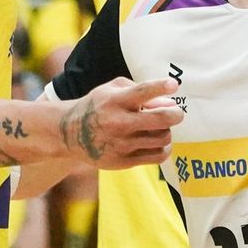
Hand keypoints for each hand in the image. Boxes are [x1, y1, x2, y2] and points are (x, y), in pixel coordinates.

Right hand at [58, 77, 183, 169]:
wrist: (70, 134)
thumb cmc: (97, 106)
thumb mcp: (111, 90)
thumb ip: (139, 90)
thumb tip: (169, 102)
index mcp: (115, 101)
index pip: (142, 92)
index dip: (160, 87)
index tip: (174, 84)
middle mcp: (118, 122)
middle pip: (160, 119)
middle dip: (176, 114)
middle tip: (177, 112)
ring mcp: (121, 144)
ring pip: (163, 138)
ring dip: (167, 131)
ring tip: (160, 127)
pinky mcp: (124, 162)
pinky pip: (157, 156)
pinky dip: (164, 148)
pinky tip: (159, 142)